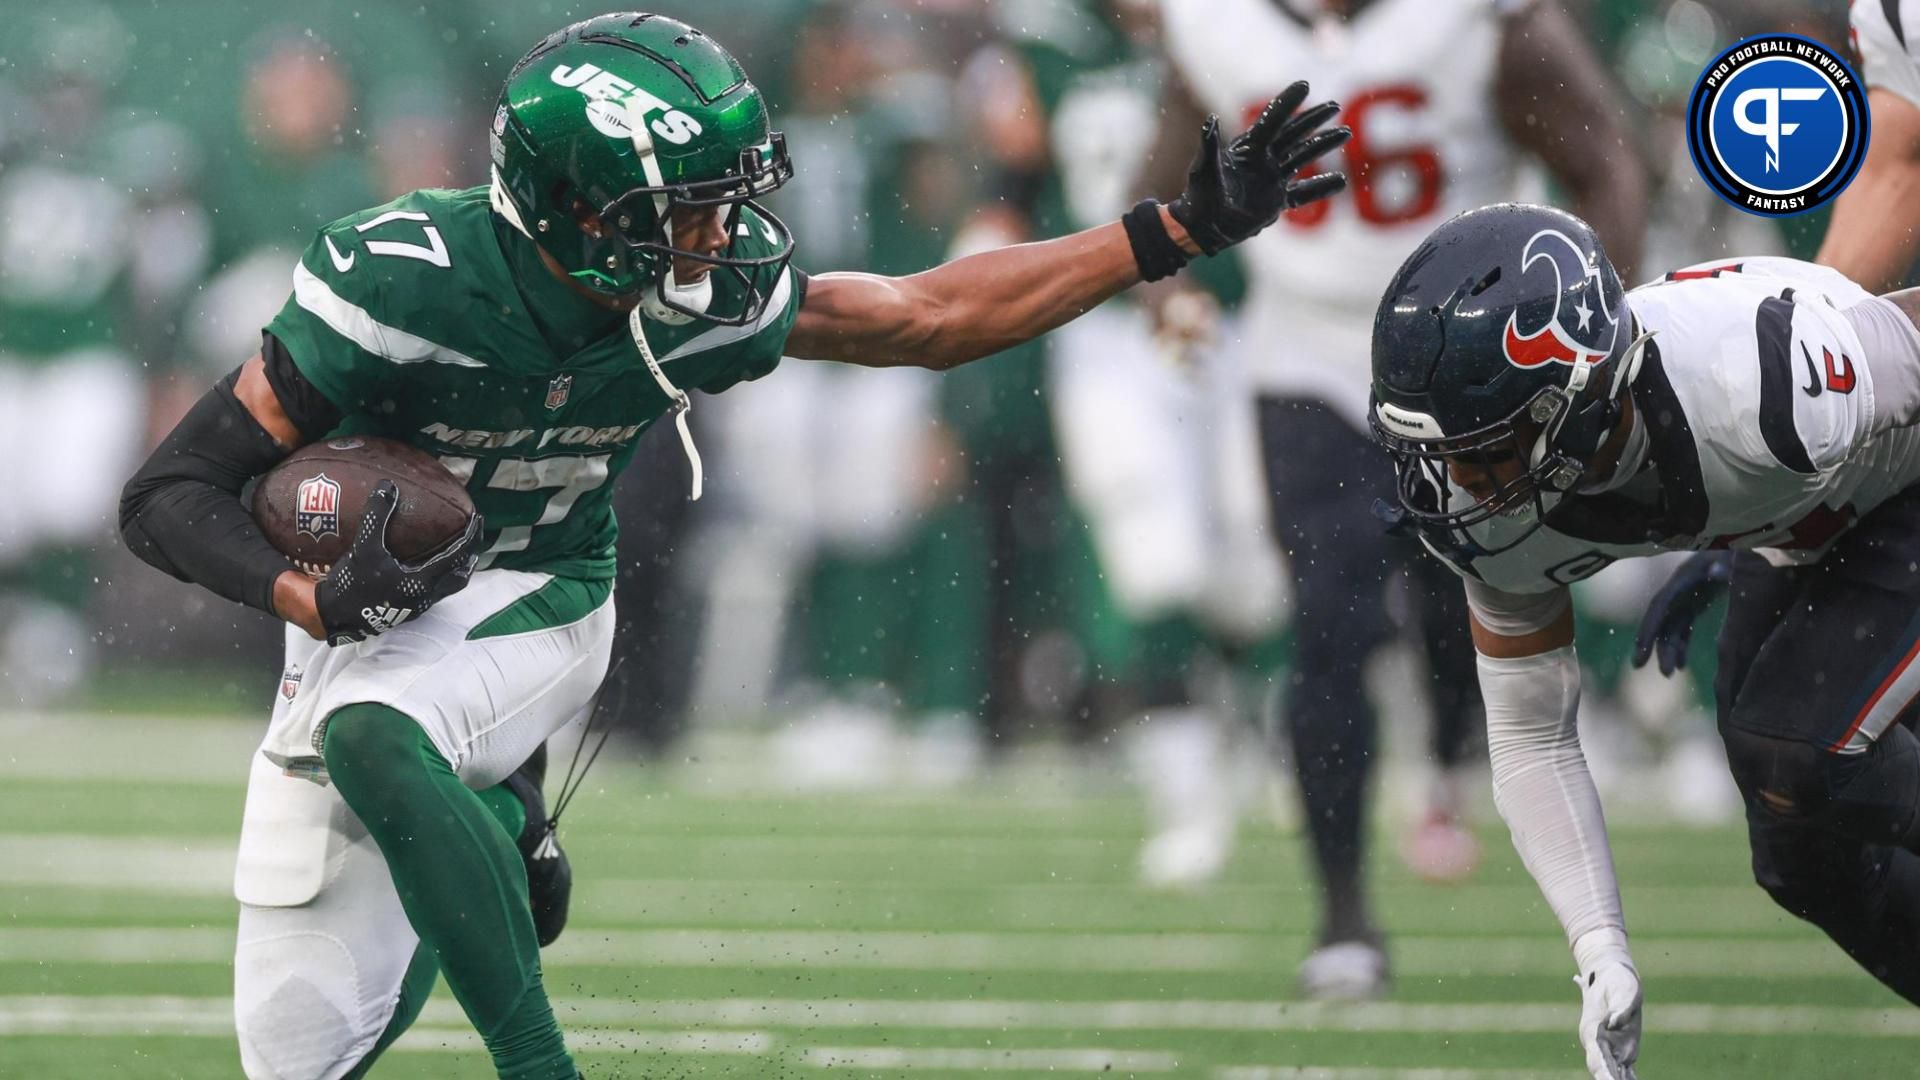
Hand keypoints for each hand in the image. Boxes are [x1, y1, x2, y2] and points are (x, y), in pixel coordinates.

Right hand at [315, 481, 481, 645]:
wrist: (333, 617)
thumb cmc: (350, 584)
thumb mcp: (364, 548)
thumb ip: (377, 516)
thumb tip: (387, 486)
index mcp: (422, 581)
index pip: (458, 556)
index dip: (471, 537)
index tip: (478, 519)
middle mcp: (426, 597)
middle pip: (461, 575)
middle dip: (470, 555)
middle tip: (473, 536)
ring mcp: (418, 607)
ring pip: (449, 587)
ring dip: (456, 568)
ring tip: (457, 550)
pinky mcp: (407, 612)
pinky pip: (434, 592)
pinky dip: (439, 577)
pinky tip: (428, 567)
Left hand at [1169, 81, 1349, 254]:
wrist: (1203, 228)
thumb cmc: (1200, 196)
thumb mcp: (1203, 170)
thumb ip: (1209, 146)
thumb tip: (1209, 121)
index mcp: (1249, 149)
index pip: (1272, 121)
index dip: (1287, 103)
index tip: (1305, 84)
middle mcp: (1264, 160)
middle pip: (1294, 134)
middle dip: (1313, 119)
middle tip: (1333, 105)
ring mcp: (1273, 180)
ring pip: (1304, 157)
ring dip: (1323, 145)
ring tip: (1344, 133)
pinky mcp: (1278, 202)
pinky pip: (1304, 194)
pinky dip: (1322, 188)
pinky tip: (1342, 181)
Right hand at [1574, 929, 1641, 1079]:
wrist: (1611, 973)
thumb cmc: (1617, 980)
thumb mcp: (1623, 988)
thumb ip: (1621, 1005)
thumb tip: (1614, 1022)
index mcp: (1593, 1029)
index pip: (1597, 1056)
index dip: (1603, 1071)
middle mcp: (1598, 1042)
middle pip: (1601, 1068)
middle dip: (1607, 1079)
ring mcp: (1609, 1047)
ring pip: (1611, 1072)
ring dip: (1614, 1079)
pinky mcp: (1622, 1048)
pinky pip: (1624, 1070)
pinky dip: (1626, 1079)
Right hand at [1631, 551, 1732, 675]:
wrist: (1750, 544)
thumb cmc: (1744, 550)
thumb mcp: (1736, 557)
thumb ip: (1727, 565)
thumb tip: (1715, 570)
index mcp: (1686, 575)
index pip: (1660, 604)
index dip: (1649, 627)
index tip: (1640, 651)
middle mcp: (1681, 587)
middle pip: (1662, 618)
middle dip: (1655, 644)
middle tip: (1651, 669)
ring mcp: (1687, 595)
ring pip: (1671, 625)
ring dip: (1668, 648)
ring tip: (1670, 672)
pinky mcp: (1696, 601)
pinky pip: (1683, 626)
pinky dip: (1681, 644)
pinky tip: (1681, 664)